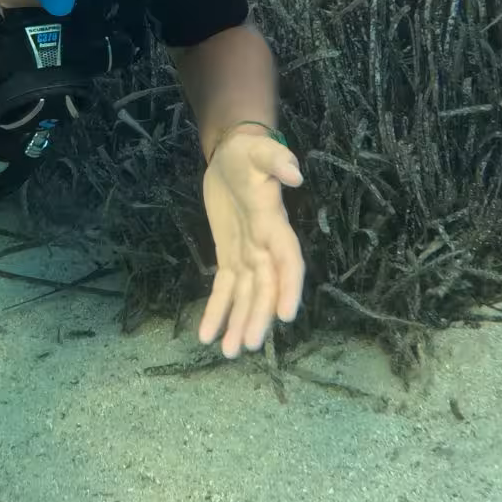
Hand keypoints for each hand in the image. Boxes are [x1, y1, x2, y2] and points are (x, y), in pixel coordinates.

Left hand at [196, 127, 305, 357]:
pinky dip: (217, 312)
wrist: (233, 154)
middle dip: (258, 315)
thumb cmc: (249, 152)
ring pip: (246, 296)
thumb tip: (294, 172)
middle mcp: (265, 246)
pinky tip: (206, 336)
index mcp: (274, 224)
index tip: (285, 315)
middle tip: (250, 344)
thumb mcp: (259, 149)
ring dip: (239, 323)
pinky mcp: (229, 256)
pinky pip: (224, 289)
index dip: (288, 287)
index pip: (287, 261)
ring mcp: (248, 254)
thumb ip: (276, 159)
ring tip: (230, 352)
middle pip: (265, 287)